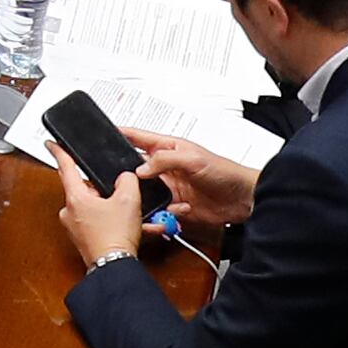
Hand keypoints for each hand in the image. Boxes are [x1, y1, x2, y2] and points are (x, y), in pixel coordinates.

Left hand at [54, 153, 150, 268]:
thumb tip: (125, 177)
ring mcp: (75, 226)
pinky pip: (98, 221)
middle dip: (103, 188)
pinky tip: (129, 226)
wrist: (114, 266)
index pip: (65, 167)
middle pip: (85, 188)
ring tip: (129, 214)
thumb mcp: (129, 200)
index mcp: (75, 197)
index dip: (59, 152)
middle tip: (120, 193)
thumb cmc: (115, 238)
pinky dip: (113, 221)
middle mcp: (70, 211)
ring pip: (95, 206)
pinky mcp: (83, 237)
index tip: (51, 144)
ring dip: (112, 207)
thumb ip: (127, 180)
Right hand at [132, 129, 257, 233]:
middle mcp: (166, 168)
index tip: (103, 134)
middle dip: (129, 176)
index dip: (121, 134)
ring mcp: (169, 188)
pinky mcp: (174, 206)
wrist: (243, 200)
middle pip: (136, 169)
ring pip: (144, 193)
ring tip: (156, 200)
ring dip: (146, 199)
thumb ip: (164, 159)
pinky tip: (179, 209)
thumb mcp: (193, 159)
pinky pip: (159, 211)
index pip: (138, 137)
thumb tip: (141, 168)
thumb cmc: (225, 172)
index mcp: (168, 148)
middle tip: (126, 182)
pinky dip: (164, 213)